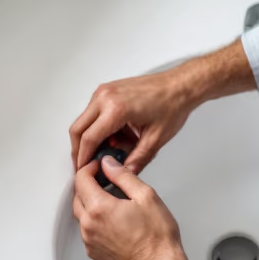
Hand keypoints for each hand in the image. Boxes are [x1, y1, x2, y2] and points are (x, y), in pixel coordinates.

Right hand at [69, 65, 200, 173]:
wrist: (180, 85)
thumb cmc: (172, 104)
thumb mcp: (156, 139)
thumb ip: (137, 160)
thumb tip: (124, 173)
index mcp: (116, 108)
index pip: (88, 138)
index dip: (83, 158)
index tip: (83, 170)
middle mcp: (106, 96)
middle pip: (78, 128)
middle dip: (79, 150)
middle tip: (87, 165)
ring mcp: (105, 91)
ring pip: (84, 120)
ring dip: (91, 138)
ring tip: (110, 151)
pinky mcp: (108, 90)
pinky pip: (93, 111)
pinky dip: (98, 127)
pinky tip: (115, 137)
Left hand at [72, 156, 186, 259]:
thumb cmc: (157, 239)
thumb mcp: (146, 196)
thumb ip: (123, 176)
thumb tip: (110, 164)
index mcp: (99, 208)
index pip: (81, 179)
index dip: (90, 167)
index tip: (100, 165)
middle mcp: (89, 225)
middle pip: (77, 196)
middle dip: (87, 184)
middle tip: (104, 179)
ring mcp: (90, 241)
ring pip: (81, 214)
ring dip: (90, 203)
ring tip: (111, 199)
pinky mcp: (94, 253)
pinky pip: (87, 231)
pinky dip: (94, 221)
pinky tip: (113, 219)